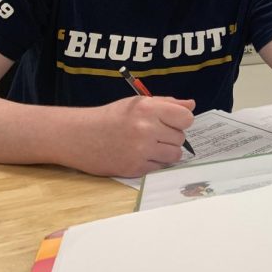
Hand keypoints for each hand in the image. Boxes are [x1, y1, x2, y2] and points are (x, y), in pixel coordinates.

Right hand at [71, 96, 195, 177]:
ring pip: (175, 155)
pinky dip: (154, 162)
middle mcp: (146, 130)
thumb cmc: (112, 117)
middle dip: (172, 136)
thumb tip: (191, 105)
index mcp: (148, 109)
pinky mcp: (135, 168)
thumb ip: (167, 103)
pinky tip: (141, 155)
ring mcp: (141, 151)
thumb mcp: (138, 103)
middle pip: (181, 138)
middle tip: (155, 134)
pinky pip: (160, 167)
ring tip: (151, 145)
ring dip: (167, 151)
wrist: (80, 136)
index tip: (173, 122)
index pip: (186, 118)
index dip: (182, 120)